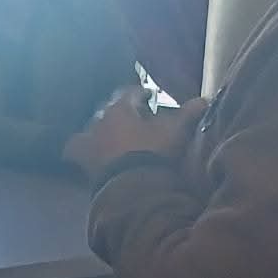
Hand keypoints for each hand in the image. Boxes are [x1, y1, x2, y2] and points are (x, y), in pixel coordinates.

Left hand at [63, 89, 208, 182]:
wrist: (132, 185)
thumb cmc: (154, 152)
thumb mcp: (175, 132)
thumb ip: (188, 114)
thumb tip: (203, 100)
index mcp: (120, 108)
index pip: (129, 93)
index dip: (140, 93)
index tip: (149, 95)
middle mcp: (100, 120)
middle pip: (109, 109)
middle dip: (121, 111)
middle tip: (135, 117)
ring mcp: (88, 140)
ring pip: (90, 128)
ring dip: (100, 129)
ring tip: (111, 135)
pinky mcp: (82, 160)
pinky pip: (73, 150)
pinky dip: (76, 150)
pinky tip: (76, 152)